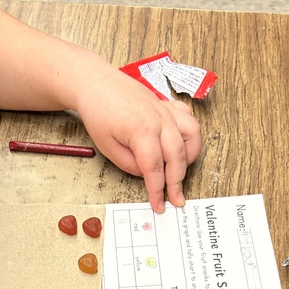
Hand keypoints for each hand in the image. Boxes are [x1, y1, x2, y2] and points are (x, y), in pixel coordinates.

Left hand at [72, 62, 201, 212]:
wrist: (96, 83)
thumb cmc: (98, 112)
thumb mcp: (106, 146)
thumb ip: (129, 164)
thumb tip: (147, 175)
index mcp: (141, 131)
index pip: (154, 168)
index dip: (158, 190)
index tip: (159, 205)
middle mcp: (159, 120)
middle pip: (177, 156)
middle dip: (177, 182)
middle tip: (176, 199)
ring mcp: (165, 110)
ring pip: (192, 135)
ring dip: (190, 157)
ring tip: (180, 171)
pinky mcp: (167, 105)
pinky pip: (189, 119)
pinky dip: (190, 134)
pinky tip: (182, 144)